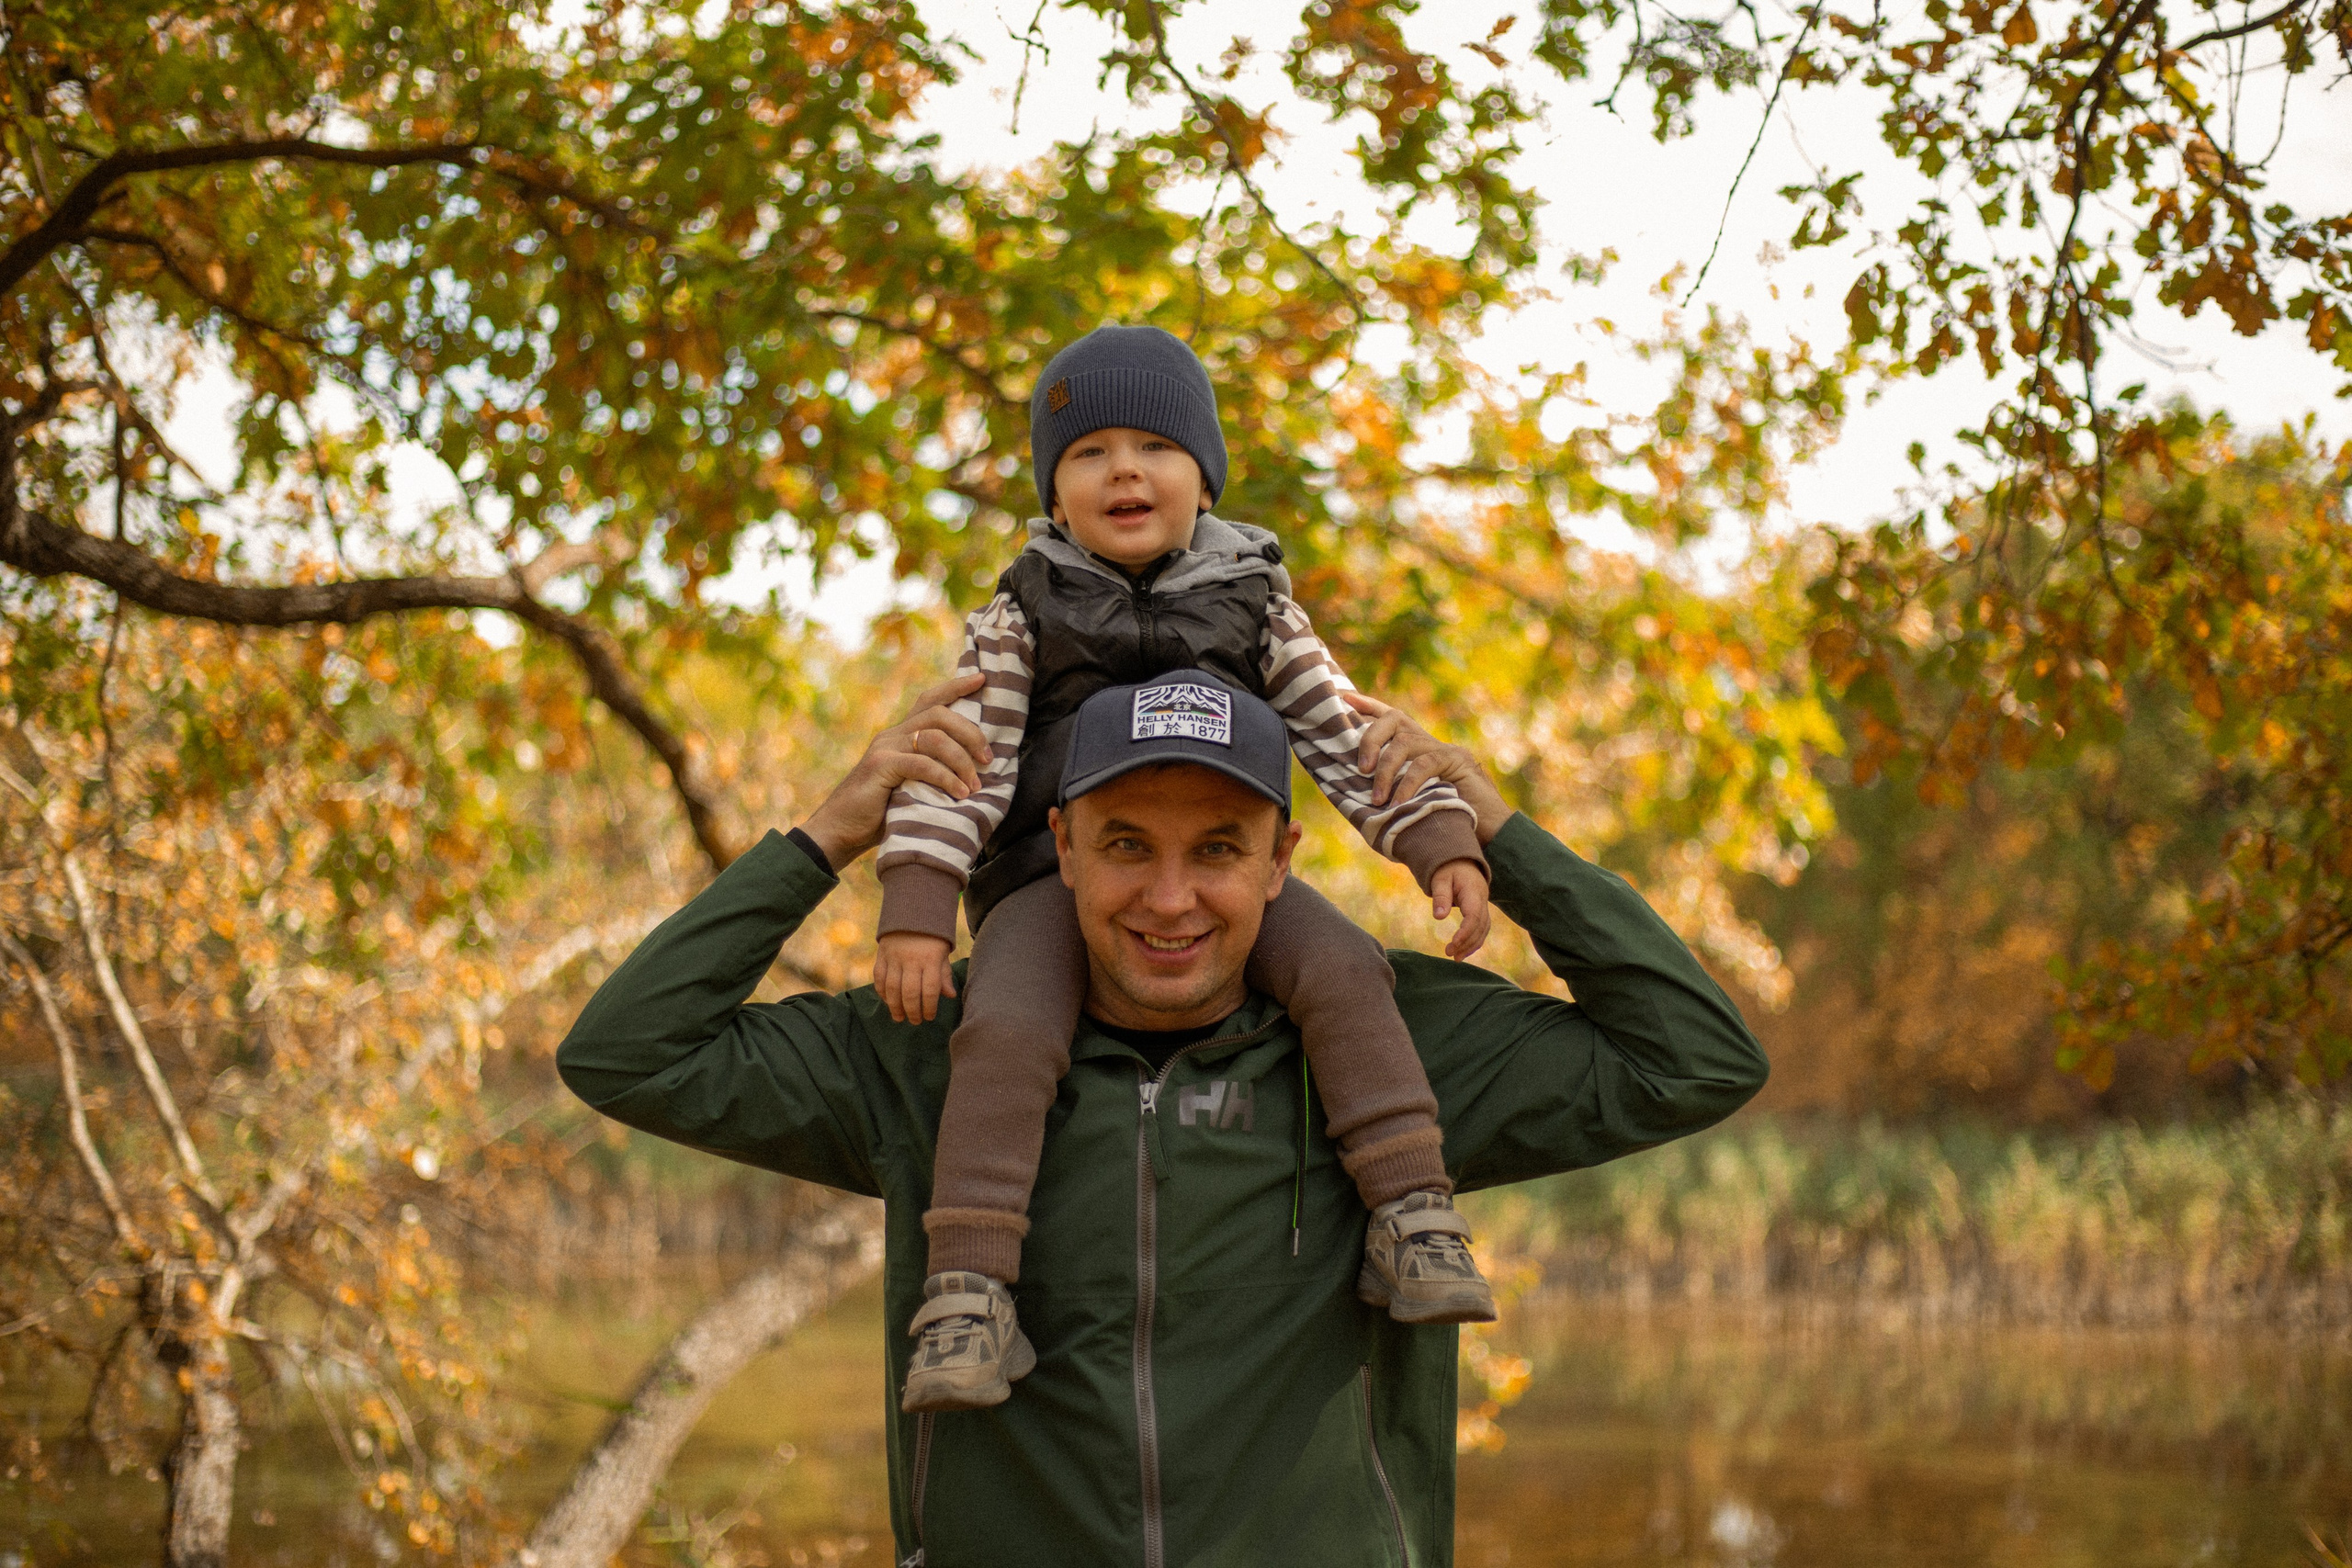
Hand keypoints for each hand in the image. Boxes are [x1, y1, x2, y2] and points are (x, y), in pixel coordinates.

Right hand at [799, 671, 989, 869]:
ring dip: (961, 760)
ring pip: (934, 737)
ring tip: (974, 785)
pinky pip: (922, 764)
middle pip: (939, 714)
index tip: (982, 679)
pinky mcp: (880, 766)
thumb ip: (932, 773)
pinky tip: (959, 794)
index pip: (930, 700)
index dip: (956, 686)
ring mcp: (884, 748)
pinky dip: (945, 778)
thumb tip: (975, 777)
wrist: (839, 832)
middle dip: (970, 733)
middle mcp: (892, 735)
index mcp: (900, 735)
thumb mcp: (911, 787)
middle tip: (988, 758)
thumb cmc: (880, 815)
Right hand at [874, 931, 955, 1023]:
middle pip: (910, 992)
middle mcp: (911, 959)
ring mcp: (894, 957)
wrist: (912, 912)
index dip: (929, 1007)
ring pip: (892, 988)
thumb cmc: (932, 937)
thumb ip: (944, 974)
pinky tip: (887, 1001)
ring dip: (895, 1006)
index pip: (930, 989)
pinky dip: (882, 992)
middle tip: (915, 1021)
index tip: (929, 1017)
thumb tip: (950, 995)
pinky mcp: (881, 955)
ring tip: (899, 1017)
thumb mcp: (943, 953)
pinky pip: (879, 978)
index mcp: (931, 959)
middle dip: (912, 1011)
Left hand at [1343, 690, 1513, 844]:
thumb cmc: (1446, 824)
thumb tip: (1354, 796)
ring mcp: (1445, 750)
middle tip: (1361, 769)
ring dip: (1386, 769)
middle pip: (1394, 719)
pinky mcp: (1458, 761)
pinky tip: (1398, 803)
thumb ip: (1391, 793)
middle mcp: (1430, 743)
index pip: (1392, 718)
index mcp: (1418, 750)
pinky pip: (1425, 764)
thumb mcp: (1411, 805)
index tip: (1345, 698)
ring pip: (1406, 741)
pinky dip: (1407, 783)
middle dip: (1370, 738)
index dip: (1368, 706)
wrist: (1491, 835)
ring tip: (1377, 799)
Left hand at [1430, 859, 1492, 959]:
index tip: (1453, 944)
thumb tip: (1438, 917)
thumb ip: (1440, 896)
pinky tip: (1463, 951)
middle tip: (1451, 955)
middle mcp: (1482, 900)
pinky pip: (1482, 928)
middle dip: (1467, 942)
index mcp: (1473, 892)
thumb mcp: (1440, 879)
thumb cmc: (1448, 869)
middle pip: (1480, 926)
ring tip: (1456, 958)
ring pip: (1484, 929)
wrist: (1460, 861)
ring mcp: (1484, 906)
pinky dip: (1474, 940)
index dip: (1465, 932)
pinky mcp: (1481, 910)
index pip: (1474, 916)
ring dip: (1472, 945)